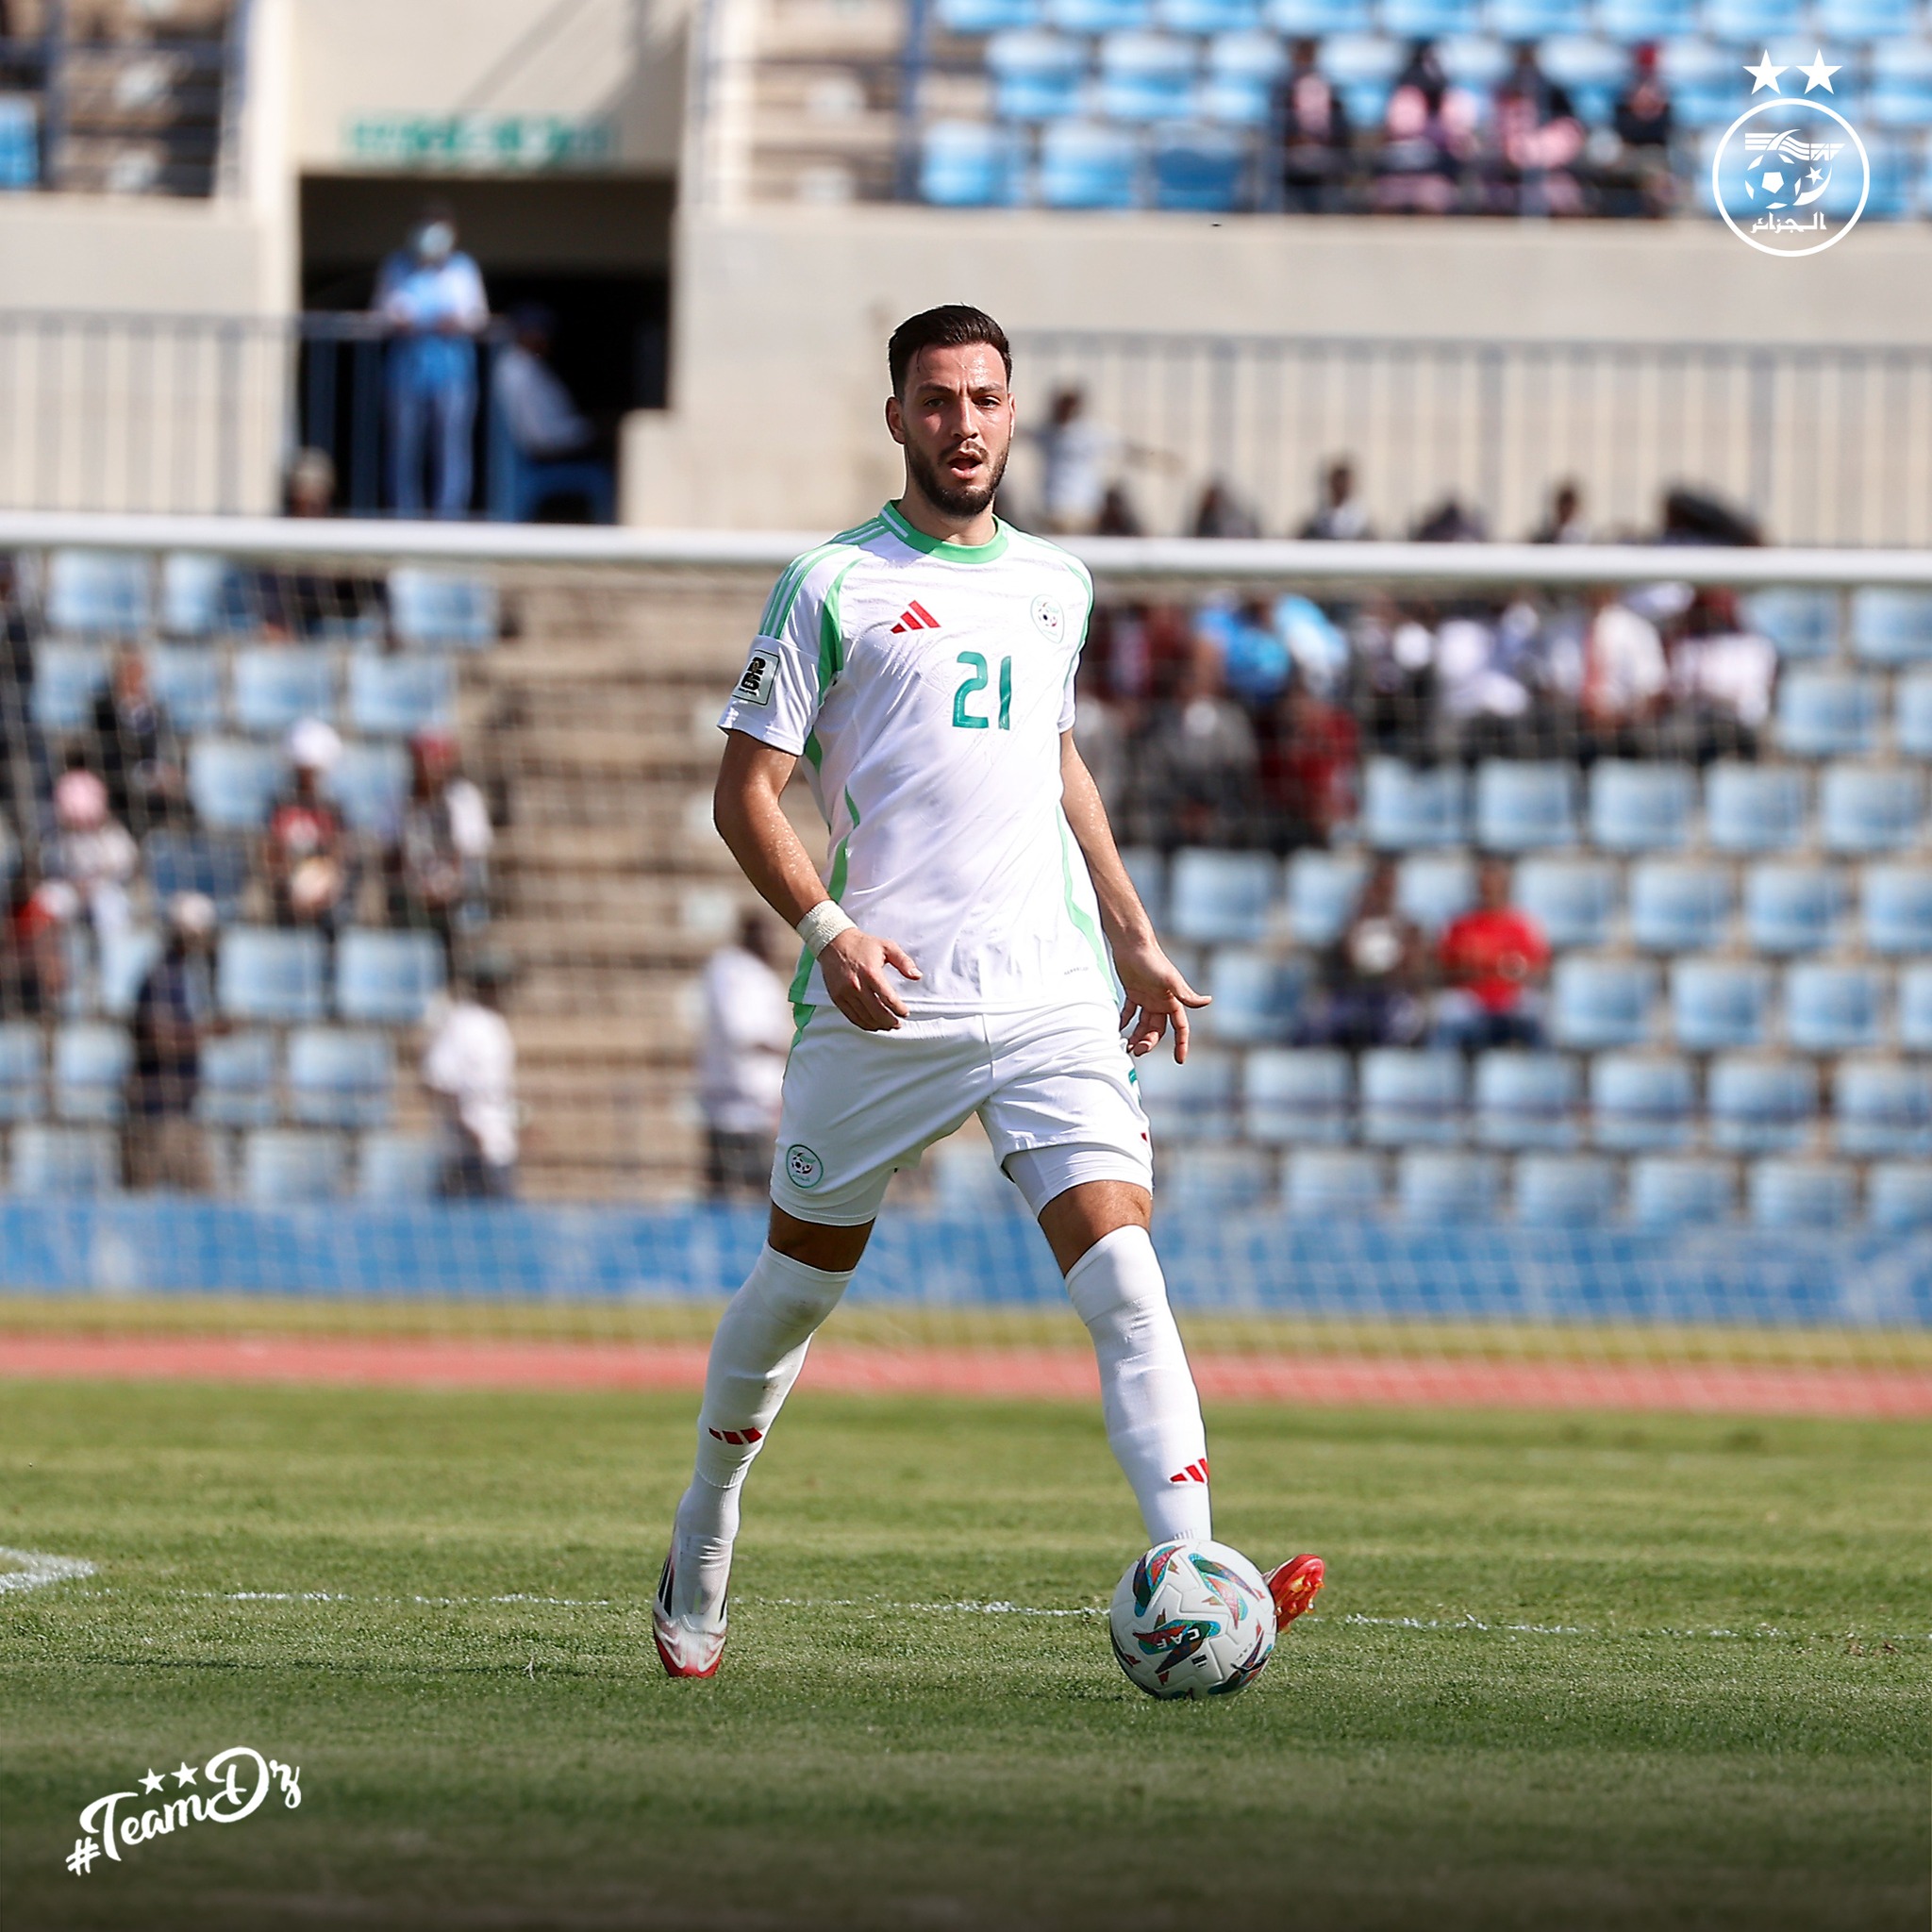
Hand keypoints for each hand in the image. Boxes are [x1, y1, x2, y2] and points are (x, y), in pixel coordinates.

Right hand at [820, 928, 920, 1031]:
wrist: (834, 943)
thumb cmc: (861, 944)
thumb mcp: (887, 947)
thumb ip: (904, 962)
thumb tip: (917, 975)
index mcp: (871, 973)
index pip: (888, 998)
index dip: (899, 1009)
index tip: (905, 1012)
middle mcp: (857, 985)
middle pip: (877, 1012)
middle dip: (890, 1022)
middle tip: (898, 1024)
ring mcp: (845, 993)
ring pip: (864, 1017)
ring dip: (878, 1025)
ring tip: (888, 1026)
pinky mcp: (837, 997)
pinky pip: (851, 1017)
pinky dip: (864, 1024)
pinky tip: (872, 1025)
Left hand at [1113, 933, 1209, 1061]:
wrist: (1132, 944)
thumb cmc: (1152, 960)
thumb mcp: (1170, 980)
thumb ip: (1186, 994)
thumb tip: (1208, 1001)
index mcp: (1173, 1001)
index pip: (1180, 1027)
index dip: (1181, 1043)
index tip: (1179, 1060)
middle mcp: (1161, 1001)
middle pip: (1158, 1030)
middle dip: (1150, 1043)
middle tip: (1137, 1051)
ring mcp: (1147, 998)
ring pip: (1144, 1024)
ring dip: (1137, 1036)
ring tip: (1127, 1047)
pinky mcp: (1133, 992)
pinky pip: (1129, 1012)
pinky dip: (1124, 1021)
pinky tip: (1119, 1028)